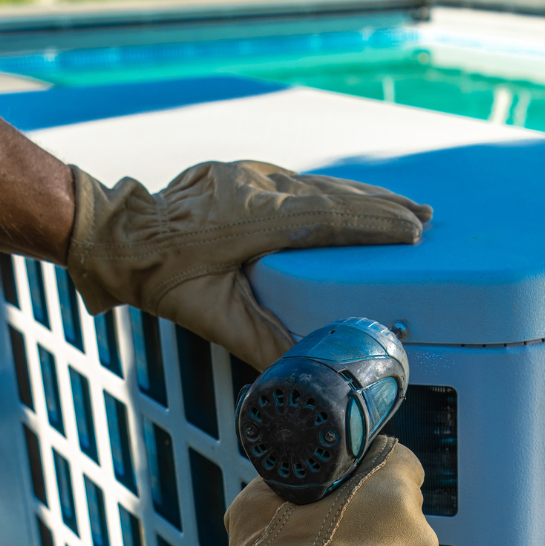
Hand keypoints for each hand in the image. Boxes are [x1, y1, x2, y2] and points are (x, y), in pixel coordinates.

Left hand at [66, 162, 431, 369]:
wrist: (120, 235)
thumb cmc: (162, 277)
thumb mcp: (211, 316)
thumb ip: (259, 341)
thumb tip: (299, 371)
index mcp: (255, 220)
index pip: (329, 218)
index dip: (374, 225)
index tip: (412, 232)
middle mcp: (259, 188)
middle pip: (334, 196)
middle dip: (382, 208)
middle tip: (424, 220)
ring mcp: (251, 176)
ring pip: (320, 184)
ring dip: (363, 196)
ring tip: (404, 207)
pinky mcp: (244, 174)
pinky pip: (301, 181)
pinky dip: (333, 191)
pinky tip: (351, 197)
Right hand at [193, 436, 439, 545]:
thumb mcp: (262, 502)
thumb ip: (295, 482)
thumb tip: (300, 479)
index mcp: (388, 489)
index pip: (396, 462)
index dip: (369, 475)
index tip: (349, 490)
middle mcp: (418, 531)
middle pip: (400, 516)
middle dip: (371, 526)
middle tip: (331, 542)